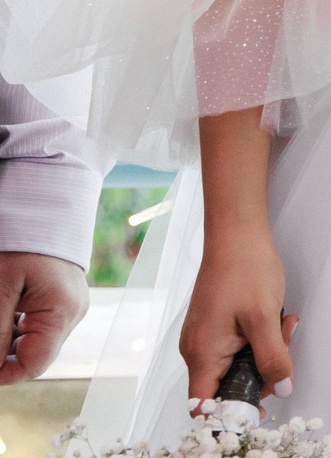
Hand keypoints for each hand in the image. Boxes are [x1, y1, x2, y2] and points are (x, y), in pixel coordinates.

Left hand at [0, 252, 88, 383]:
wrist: (46, 205)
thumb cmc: (22, 242)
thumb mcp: (0, 288)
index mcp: (62, 312)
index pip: (33, 365)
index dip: (2, 373)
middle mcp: (74, 312)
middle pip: (34, 353)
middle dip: (3, 351)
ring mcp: (73, 305)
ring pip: (34, 339)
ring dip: (8, 337)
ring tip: (0, 309)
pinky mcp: (66, 297)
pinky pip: (39, 323)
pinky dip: (17, 323)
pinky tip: (6, 305)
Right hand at [180, 224, 295, 404]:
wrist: (237, 232)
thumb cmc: (245, 269)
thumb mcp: (265, 319)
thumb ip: (273, 358)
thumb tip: (282, 389)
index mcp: (201, 354)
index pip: (205, 405)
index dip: (230, 413)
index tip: (260, 408)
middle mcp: (197, 349)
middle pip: (228, 384)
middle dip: (262, 372)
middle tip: (284, 349)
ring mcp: (206, 336)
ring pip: (239, 362)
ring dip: (267, 350)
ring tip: (285, 325)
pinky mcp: (216, 324)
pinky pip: (239, 344)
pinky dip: (261, 336)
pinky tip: (277, 318)